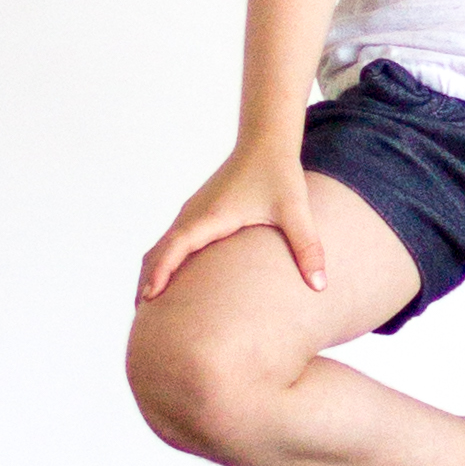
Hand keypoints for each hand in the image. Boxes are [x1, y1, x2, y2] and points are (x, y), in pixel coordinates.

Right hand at [136, 143, 324, 304]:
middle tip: (144, 323)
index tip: (148, 299)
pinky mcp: (197, 213)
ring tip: (150, 311)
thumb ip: (308, 247)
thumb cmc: (279, 174)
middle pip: (157, 253)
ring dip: (152, 275)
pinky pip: (170, 242)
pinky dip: (162, 263)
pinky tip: (169, 284)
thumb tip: (320, 285)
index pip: (175, 247)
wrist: (266, 142)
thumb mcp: (296, 211)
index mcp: (211, 216)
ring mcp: (192, 213)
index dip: (160, 273)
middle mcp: (194, 214)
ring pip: (160, 247)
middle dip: (147, 284)